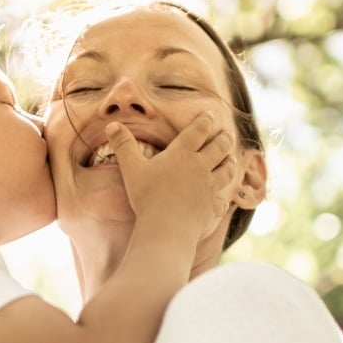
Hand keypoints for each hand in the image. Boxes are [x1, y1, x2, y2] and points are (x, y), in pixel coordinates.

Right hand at [106, 113, 237, 235]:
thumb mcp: (131, 168)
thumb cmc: (148, 196)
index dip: (205, 121)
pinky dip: (223, 199)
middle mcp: (200, 166)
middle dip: (223, 139)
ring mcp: (209, 187)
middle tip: (226, 134)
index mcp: (182, 153)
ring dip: (229, 163)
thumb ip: (123, 145)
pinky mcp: (212, 206)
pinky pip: (221, 201)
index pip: (198, 130)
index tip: (209, 115)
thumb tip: (112, 125)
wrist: (167, 227)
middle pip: (219, 147)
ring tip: (231, 159)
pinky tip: (222, 200)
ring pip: (226, 170)